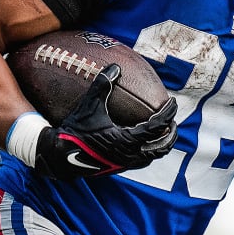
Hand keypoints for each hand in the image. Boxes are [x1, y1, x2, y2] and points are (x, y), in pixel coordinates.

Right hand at [33, 64, 177, 178]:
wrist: (60, 156)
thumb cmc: (75, 130)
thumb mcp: (89, 106)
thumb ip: (102, 85)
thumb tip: (114, 67)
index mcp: (127, 140)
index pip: (157, 127)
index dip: (168, 114)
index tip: (173, 103)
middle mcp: (130, 155)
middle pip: (161, 146)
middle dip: (171, 133)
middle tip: (173, 119)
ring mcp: (125, 164)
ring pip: (152, 156)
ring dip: (161, 144)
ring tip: (164, 131)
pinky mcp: (118, 167)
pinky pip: (142, 160)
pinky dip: (149, 150)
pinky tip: (145, 141)